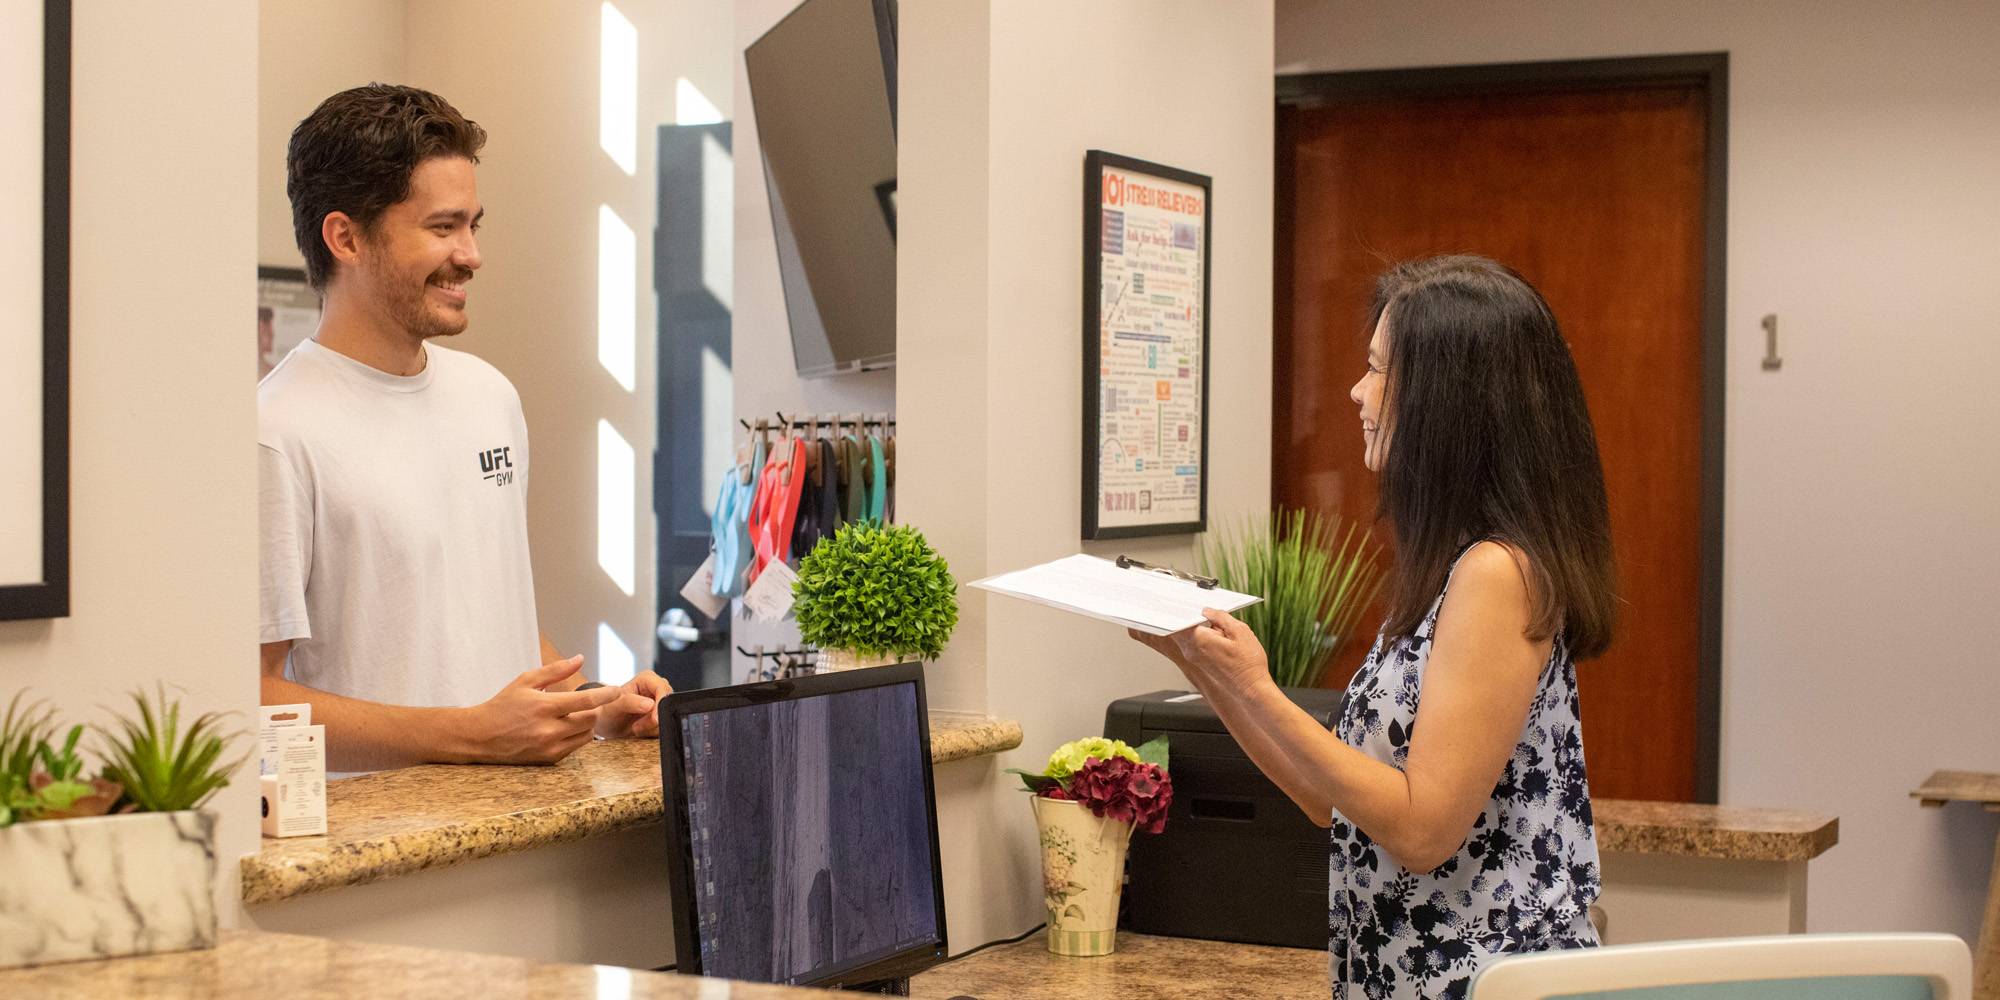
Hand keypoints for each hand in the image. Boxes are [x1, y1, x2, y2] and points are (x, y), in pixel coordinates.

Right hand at [463, 656, 628, 763]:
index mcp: (544, 706)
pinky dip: (576, 736)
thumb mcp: (526, 681)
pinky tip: (565, 728)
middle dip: (594, 709)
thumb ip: (555, 670)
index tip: (617, 689)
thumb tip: (580, 659)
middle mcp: (548, 729)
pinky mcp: (548, 760)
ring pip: (587, 735)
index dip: (606, 695)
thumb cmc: (503, 705)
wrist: (480, 736)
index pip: (586, 701)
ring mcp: (549, 747)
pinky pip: (575, 747)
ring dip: (587, 724)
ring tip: (574, 715)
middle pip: (591, 719)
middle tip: (587, 703)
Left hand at [594, 671, 672, 739]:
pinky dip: (652, 733)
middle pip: (667, 704)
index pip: (662, 688)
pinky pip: (664, 727)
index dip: (660, 704)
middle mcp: (656, 689)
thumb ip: (629, 702)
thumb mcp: (612, 706)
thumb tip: (650, 704)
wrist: (605, 725)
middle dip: (653, 719)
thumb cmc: (606, 712)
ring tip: (635, 728)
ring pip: (668, 718)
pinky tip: (640, 731)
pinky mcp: (661, 716)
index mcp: (647, 679)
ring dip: (651, 728)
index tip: (654, 719)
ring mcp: (660, 703)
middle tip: (637, 727)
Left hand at [1131, 610, 1269, 689]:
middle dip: (1184, 615)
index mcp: (1199, 640)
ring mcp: (1194, 658)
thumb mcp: (1240, 632)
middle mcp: (1192, 651)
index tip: (1174, 600)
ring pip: (1186, 635)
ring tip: (1209, 617)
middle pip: (1178, 627)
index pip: (1177, 621)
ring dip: (1194, 625)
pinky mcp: (1199, 663)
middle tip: (1189, 603)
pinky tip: (1214, 632)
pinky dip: (1199, 635)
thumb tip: (1207, 611)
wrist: (1251, 690)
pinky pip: (1193, 643)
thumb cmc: (1248, 665)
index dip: (1175, 609)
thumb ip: (1221, 618)